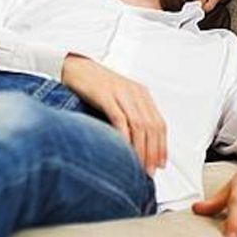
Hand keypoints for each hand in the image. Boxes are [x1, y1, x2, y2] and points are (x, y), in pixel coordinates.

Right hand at [61, 52, 167, 176]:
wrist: (74, 67)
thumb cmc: (94, 85)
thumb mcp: (118, 98)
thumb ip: (130, 115)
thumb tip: (137, 143)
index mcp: (141, 93)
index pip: (159, 123)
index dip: (162, 146)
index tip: (161, 163)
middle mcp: (134, 92)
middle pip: (152, 126)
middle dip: (153, 151)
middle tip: (150, 169)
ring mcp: (120, 92)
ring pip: (139, 125)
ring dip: (141, 149)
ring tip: (138, 165)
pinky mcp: (105, 94)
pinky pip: (119, 119)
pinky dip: (124, 137)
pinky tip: (123, 149)